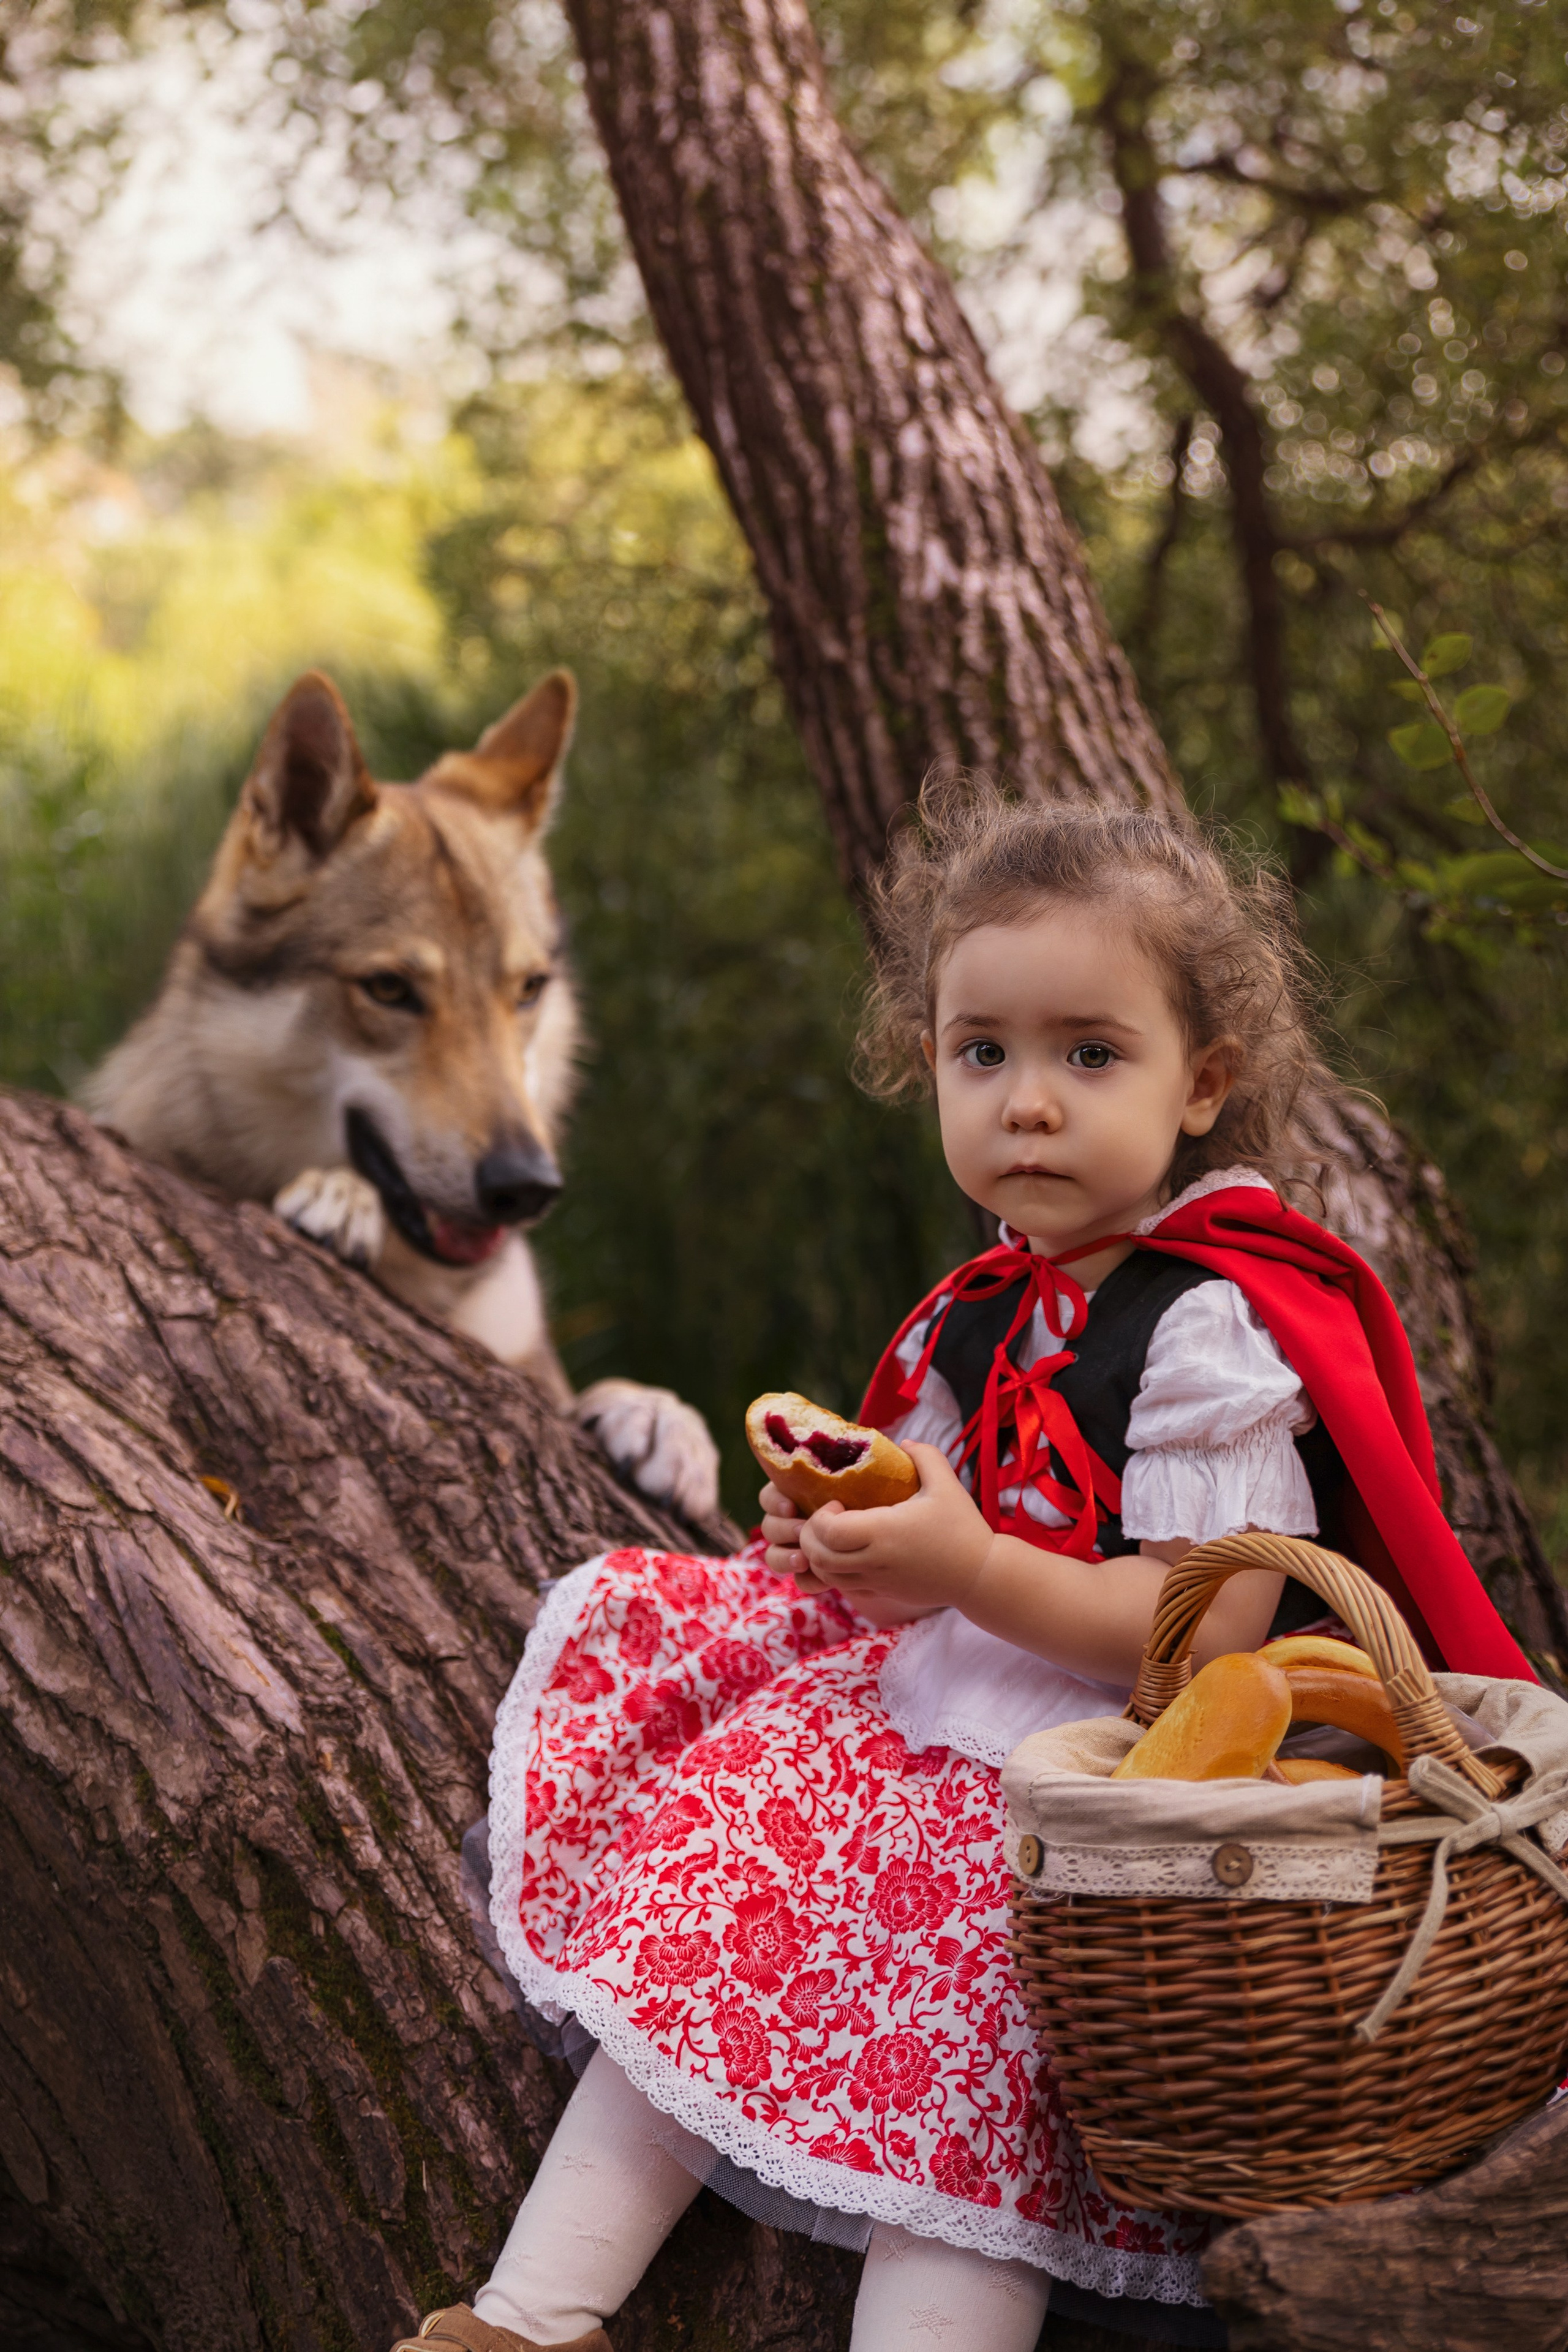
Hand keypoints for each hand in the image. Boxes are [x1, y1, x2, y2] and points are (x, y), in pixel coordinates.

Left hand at [796, 1444, 993, 1609]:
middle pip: (819, 1556)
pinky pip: (843, 1587)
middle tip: (824, 1517)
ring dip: (818, 1555)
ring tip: (834, 1535)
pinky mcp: (882, 1593)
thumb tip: (903, 1443)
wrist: (980, 1575)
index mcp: (885, 1532)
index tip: (836, 1502)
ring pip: (826, 1576)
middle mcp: (875, 1561)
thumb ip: (925, 1456)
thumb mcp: (947, 1483)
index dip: (821, 1516)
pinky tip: (849, 1553)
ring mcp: (877, 1581)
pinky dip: (834, 1572)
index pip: (829, 1532)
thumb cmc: (963, 1527)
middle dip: (810, 1535)